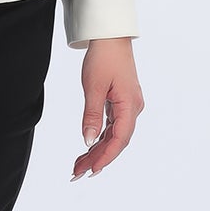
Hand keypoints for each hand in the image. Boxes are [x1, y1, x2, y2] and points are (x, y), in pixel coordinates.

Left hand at [71, 38, 143, 180]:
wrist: (111, 37)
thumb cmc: (104, 58)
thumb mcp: (94, 87)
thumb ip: (92, 115)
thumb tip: (88, 141)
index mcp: (129, 105)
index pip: (119, 139)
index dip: (106, 157)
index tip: (91, 170)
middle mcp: (132, 108)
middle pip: (116, 140)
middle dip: (97, 158)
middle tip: (77, 173)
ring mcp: (128, 106)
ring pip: (113, 135)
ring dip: (97, 150)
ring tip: (78, 165)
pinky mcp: (121, 102)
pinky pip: (112, 126)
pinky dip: (99, 137)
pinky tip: (88, 148)